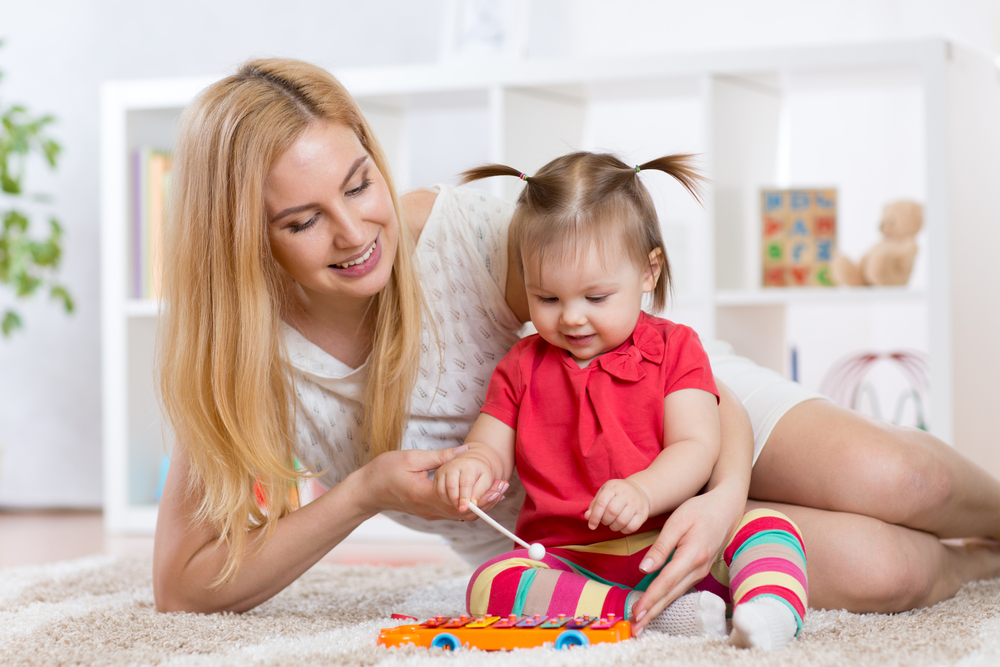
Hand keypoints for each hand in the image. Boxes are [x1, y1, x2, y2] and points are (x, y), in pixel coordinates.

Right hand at [358, 446, 501, 520]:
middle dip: (487, 501)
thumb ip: (440, 457)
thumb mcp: (412, 457)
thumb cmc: (384, 471)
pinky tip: (481, 493)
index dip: (481, 496)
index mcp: (424, 496)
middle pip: (465, 512)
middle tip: (504, 486)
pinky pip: (454, 512)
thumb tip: (465, 451)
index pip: (459, 502)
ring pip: (461, 515)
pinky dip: (470, 504)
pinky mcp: (430, 511)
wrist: (366, 491)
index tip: (496, 485)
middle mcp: (429, 509)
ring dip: (482, 504)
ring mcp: (430, 513)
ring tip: (498, 489)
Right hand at [434, 449, 497, 511]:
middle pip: (451, 487)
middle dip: (456, 501)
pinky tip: (452, 500)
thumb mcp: (486, 481)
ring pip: (442, 491)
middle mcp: (453, 466)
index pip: (465, 483)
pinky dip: (444, 500)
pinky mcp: (437, 476)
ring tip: (459, 503)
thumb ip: (480, 492)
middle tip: (462, 509)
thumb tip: (473, 504)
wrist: (471, 463)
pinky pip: (437, 493)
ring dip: (450, 502)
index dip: (464, 498)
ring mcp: (443, 471)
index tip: (465, 508)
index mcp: (467, 465)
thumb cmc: (480, 472)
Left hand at [585, 479, 649, 533]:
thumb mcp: (604, 493)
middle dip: (605, 521)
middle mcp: (626, 494)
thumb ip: (594, 505)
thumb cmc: (617, 494)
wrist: (640, 491)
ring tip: (612, 523)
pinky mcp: (643, 513)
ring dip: (613, 527)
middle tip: (605, 521)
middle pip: (612, 512)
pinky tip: (622, 526)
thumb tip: (588, 517)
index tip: (592, 526)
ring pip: (622, 521)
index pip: (602, 503)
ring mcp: (636, 503)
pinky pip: (632, 527)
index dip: (595, 517)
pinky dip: (624, 530)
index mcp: (613, 487)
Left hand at [629, 489, 743, 633]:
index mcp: (692, 555)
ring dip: (658, 609)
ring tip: (642, 623)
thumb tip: (644, 569)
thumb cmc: (699, 510)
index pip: (666, 582)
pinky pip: (680, 588)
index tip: (636, 612)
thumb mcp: (677, 522)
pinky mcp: (699, 571)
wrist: (725, 508)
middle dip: (652, 613)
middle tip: (636, 629)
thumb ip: (660, 547)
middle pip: (671, 595)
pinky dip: (667, 599)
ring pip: (676, 594)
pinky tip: (656, 606)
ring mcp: (701, 571)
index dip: (650, 599)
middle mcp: (698, 568)